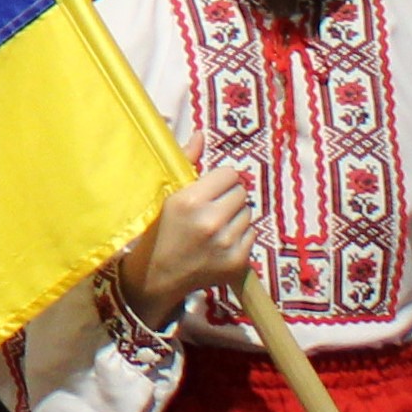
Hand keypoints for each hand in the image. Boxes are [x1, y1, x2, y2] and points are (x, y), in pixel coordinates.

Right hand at [122, 164, 259, 308]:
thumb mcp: (168, 195)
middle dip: (229, 198)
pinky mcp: (238, 262)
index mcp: (190, 201)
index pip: (230, 174)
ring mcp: (226, 244)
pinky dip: (240, 237)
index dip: (220, 180)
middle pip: (242, 193)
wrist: (158, 276)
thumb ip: (188, 163)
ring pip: (249, 214)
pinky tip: (220, 243)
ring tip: (215, 227)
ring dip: (235, 217)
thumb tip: (203, 135)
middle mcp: (210, 221)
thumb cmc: (161, 230)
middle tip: (212, 209)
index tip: (209, 190)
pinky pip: (253, 235)